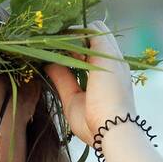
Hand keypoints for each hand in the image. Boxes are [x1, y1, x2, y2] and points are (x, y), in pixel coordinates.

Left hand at [42, 20, 136, 146]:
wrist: (112, 131)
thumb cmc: (94, 124)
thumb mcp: (72, 99)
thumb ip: (62, 79)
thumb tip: (49, 63)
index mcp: (109, 75)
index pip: (93, 52)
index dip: (74, 50)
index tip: (55, 54)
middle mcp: (113, 63)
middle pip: (94, 38)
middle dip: (72, 38)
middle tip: (51, 44)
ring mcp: (112, 56)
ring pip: (93, 30)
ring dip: (73, 34)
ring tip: (54, 41)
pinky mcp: (106, 52)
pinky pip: (91, 30)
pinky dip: (74, 32)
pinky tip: (59, 40)